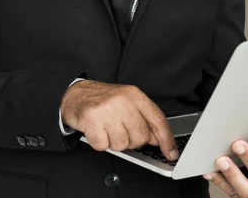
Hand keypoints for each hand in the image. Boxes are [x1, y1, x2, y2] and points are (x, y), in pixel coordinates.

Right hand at [60, 80, 178, 160]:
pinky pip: (104, 146)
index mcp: (134, 95)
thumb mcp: (127, 102)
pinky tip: (98, 130)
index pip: (157, 119)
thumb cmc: (103, 99)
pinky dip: (100, 142)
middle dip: (132, 139)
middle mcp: (122, 101)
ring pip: (122, 144)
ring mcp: (107, 110)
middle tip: (121, 130)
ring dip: (114, 141)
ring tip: (108, 128)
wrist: (76, 94)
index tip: (171, 152)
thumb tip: (157, 139)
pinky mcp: (92, 121)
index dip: (166, 138)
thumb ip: (144, 118)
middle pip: (141, 137)